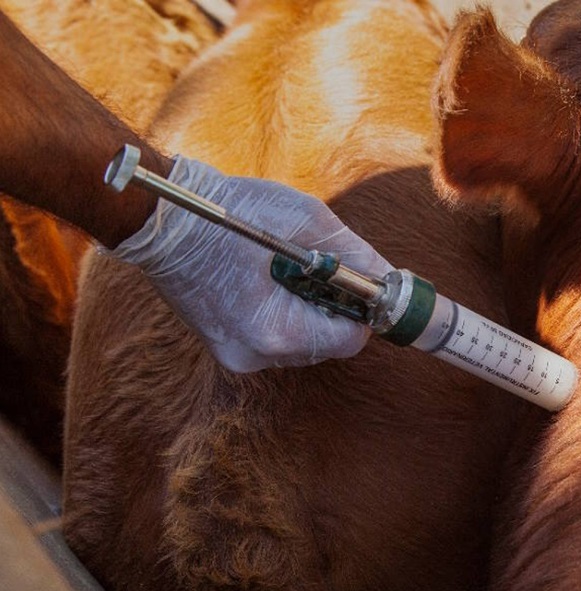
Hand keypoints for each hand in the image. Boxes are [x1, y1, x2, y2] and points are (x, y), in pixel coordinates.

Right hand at [108, 155, 392, 371]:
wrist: (159, 217)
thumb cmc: (231, 211)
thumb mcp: (306, 220)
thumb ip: (354, 254)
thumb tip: (387, 278)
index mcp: (273, 331)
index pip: (349, 339)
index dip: (362, 308)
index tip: (357, 279)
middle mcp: (255, 355)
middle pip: (327, 343)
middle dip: (333, 306)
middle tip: (318, 267)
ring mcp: (236, 355)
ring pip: (303, 343)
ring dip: (309, 309)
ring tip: (286, 269)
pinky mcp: (226, 347)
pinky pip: (277, 338)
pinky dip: (284, 312)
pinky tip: (267, 280)